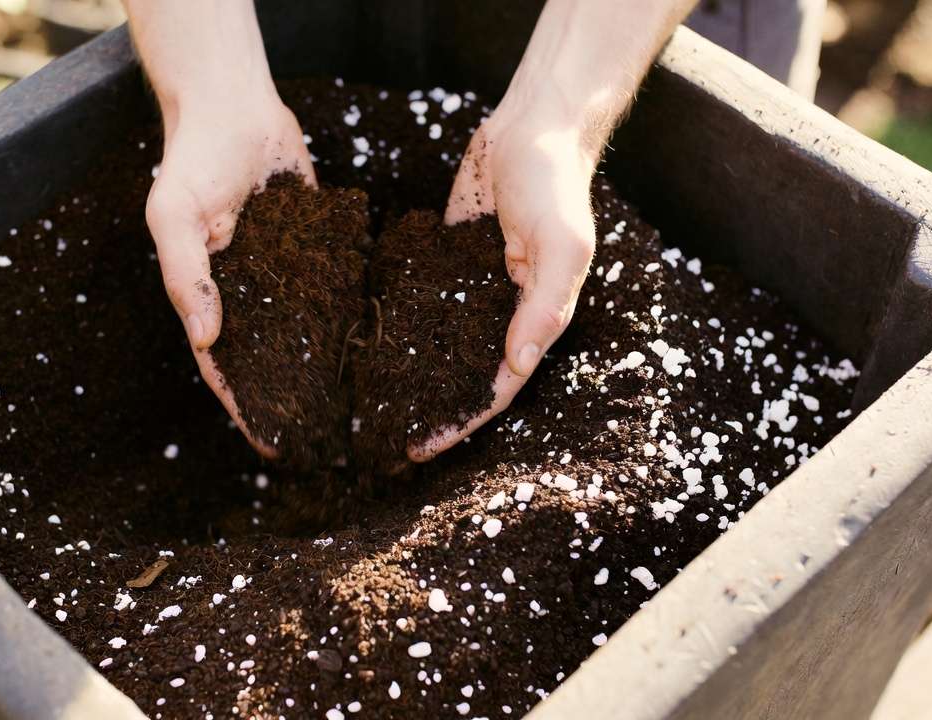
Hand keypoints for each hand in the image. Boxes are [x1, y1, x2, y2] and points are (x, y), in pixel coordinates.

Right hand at [145, 84, 314, 458]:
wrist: (231, 103)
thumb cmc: (193, 158)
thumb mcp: (173, 216)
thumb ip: (186, 276)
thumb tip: (204, 338)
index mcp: (206, 292)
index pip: (223, 363)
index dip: (244, 406)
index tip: (270, 446)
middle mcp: (244, 289)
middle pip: (266, 356)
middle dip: (287, 399)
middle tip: (320, 445)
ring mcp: (280, 269)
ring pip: (302, 329)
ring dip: (319, 367)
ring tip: (351, 412)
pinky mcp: (313, 243)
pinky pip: (330, 286)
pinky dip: (344, 315)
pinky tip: (373, 347)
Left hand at [409, 90, 598, 461]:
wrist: (534, 125)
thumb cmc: (556, 184)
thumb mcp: (562, 244)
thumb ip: (544, 303)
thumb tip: (518, 363)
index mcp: (536, 315)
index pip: (499, 384)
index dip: (465, 419)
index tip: (425, 447)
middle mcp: (504, 309)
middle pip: (466, 372)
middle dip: (435, 408)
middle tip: (390, 440)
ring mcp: (473, 284)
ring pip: (443, 342)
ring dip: (416, 374)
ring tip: (373, 405)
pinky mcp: (447, 255)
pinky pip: (423, 297)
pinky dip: (403, 322)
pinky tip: (368, 344)